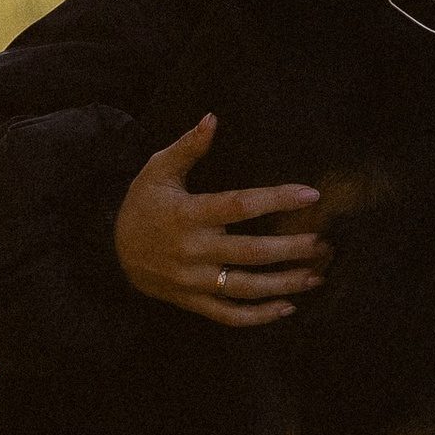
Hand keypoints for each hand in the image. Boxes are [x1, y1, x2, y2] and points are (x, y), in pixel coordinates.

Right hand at [114, 114, 328, 326]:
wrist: (112, 252)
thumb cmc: (143, 204)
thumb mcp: (158, 170)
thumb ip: (188, 146)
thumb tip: (212, 118)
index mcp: (188, 214)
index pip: (239, 205)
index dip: (277, 200)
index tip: (311, 194)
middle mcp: (192, 250)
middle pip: (250, 252)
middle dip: (291, 249)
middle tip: (322, 243)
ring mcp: (192, 281)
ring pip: (245, 288)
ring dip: (284, 284)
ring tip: (316, 276)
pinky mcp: (192, 302)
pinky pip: (228, 315)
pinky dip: (259, 317)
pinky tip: (287, 306)